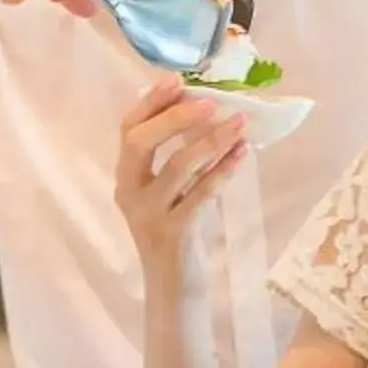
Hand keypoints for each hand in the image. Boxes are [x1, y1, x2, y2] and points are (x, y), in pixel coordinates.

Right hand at [114, 77, 247, 261]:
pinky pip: (200, 195)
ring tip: (239, 123)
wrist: (175, 289)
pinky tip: (241, 155)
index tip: (176, 79)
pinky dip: (222, 172)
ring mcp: (148, 214)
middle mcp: (129, 192)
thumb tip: (211, 113)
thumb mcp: (171, 192)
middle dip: (174, 117)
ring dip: (211, 141)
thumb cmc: (178, 233)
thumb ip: (179, 159)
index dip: (150, 103)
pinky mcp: (172, 232)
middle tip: (209, 102)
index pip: (128, 129)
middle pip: (139, 142)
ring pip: (176, 167)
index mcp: (126, 177)